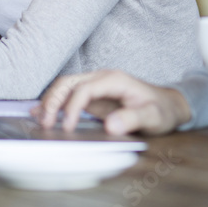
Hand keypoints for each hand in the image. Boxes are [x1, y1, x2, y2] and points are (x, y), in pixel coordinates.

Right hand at [33, 70, 190, 134]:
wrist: (168, 105)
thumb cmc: (161, 110)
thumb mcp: (153, 116)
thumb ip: (133, 119)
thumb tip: (110, 125)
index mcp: (113, 80)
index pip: (84, 89)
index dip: (72, 107)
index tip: (68, 127)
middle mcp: (101, 79)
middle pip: (68, 83)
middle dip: (53, 101)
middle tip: (45, 123)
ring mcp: (95, 86)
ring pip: (64, 87)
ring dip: (50, 101)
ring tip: (39, 120)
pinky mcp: (92, 96)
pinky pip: (68, 96)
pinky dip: (54, 103)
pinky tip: (40, 113)